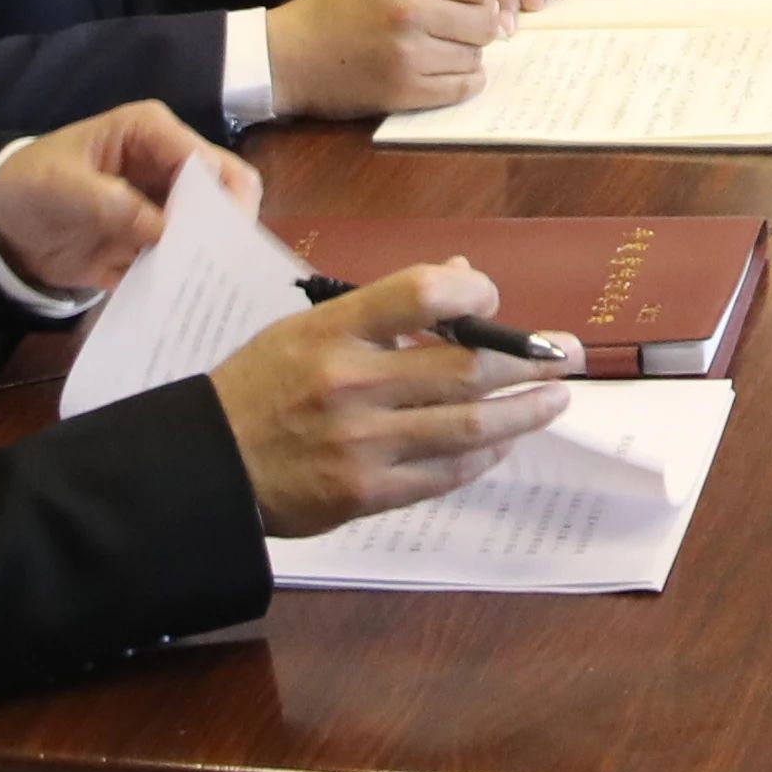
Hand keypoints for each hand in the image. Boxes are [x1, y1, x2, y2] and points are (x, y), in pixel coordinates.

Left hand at [0, 100, 251, 302]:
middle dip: (226, 229)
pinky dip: (185, 279)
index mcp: (151, 133)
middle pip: (226, 192)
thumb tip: (161, 229)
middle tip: (221, 268)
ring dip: (209, 258)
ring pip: (212, 230)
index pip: (206, 159)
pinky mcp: (156, 242)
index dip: (220, 196)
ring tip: (209, 292)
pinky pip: (183, 261)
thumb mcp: (61, 185)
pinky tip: (184, 303)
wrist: (1, 224)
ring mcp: (166, 206)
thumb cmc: (30, 183)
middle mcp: (169, 166)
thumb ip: (109, 202)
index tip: (217, 238)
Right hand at [206, 261, 566, 535]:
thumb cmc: (258, 389)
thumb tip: (459, 279)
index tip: (492, 300)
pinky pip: (445, 473)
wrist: (205, 467)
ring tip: (554, 399)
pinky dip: (483, 456)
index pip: (423, 292)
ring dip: (524, 412)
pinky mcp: (366, 492)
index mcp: (332, 331)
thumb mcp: (305, 329)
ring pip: (469, 425)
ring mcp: (362, 443)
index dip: (473, 292)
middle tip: (566, 353)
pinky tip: (503, 443)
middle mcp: (351, 384)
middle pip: (464, 366)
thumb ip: (382, 309)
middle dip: (528, 358)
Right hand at [267, 0, 508, 119]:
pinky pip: (461, 88)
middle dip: (478, 29)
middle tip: (460, 33)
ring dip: (466, 58)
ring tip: (442, 54)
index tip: (469, 6)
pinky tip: (446, 75)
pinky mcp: (405, 92)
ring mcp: (410, 55)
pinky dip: (462, 83)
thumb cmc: (333, 12)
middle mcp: (412, 12)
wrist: (288, 56)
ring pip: (475, 58)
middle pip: (484, 23)